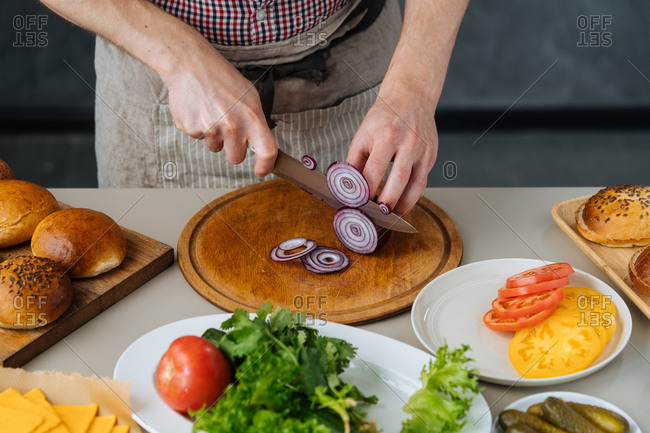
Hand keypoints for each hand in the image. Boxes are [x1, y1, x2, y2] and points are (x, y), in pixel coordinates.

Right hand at [165, 46, 276, 176]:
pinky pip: (198, 138)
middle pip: (236, 158)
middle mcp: (233, 126)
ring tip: (211, 111)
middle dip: (233, 149)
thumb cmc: (221, 78)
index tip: (261, 171)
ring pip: (216, 148)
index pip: (267, 151)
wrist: (190, 64)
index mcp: (252, 117)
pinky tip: (199, 109)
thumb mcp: (249, 96)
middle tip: (228, 128)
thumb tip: (261, 143)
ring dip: (214, 136)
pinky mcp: (192, 129)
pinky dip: (198, 127)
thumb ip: (255, 121)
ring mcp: (211, 129)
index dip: (266, 166)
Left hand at [347, 85, 438, 215]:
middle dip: (387, 201)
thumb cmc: (384, 118)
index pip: (375, 169)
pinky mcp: (431, 156)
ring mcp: (423, 150)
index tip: (358, 203)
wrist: (411, 98)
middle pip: (399, 179)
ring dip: (403, 205)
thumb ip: (355, 162)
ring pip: (416, 185)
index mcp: (386, 136)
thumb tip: (348, 188)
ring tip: (391, 217)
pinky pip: (423, 182)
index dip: (367, 190)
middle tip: (376, 215)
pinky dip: (413, 197)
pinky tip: (402, 205)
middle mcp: (408, 143)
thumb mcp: (363, 135)